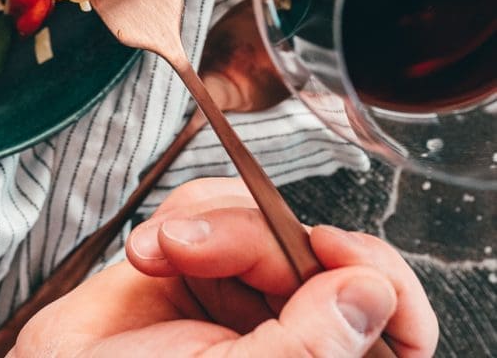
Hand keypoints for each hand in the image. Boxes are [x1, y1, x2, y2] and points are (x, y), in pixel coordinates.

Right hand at [12, 178, 437, 356]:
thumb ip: (306, 350)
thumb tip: (370, 292)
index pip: (402, 327)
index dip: (379, 276)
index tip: (325, 246)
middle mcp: (295, 339)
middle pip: (320, 258)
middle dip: (251, 236)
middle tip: (189, 243)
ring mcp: (254, 304)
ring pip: (269, 222)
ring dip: (206, 222)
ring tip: (154, 252)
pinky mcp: (211, 267)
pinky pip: (223, 208)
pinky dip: (185, 213)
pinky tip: (150, 250)